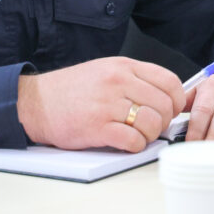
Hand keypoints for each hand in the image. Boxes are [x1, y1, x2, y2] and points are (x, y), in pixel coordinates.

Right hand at [16, 57, 184, 152]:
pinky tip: (126, 142)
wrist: (37, 102)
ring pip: (152, 123)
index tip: (173, 109)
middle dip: (164, 120)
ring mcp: (108, 104)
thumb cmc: (71, 89)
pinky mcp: (97, 127)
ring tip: (139, 135)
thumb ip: (134, 78)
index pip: (169, 81)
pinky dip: (136, 146)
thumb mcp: (105, 69)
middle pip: (164, 104)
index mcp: (123, 66)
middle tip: (153, 126)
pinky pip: (133, 141)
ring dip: (150, 135)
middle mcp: (118, 82)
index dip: (177, 99)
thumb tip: (164, 95)